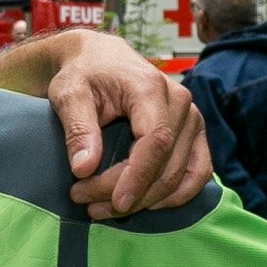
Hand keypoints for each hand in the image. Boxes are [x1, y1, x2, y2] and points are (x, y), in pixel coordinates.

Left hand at [46, 33, 211, 217]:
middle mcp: (180, 102)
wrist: (99, 58)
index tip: (114, 202)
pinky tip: (145, 204)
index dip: (137, 177)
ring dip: (147, 200)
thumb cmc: (82, 73)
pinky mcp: (194, 132)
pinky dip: (175, 194)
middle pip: (166, 163)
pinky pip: (198, 172)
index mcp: (150, 88)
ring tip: (103, 208)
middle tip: (86, 204)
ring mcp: (192, 118)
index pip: (155, 141)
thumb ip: (77, 129)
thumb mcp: (68, 94)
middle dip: (129, 193)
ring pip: (181, 174)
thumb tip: (84, 169)